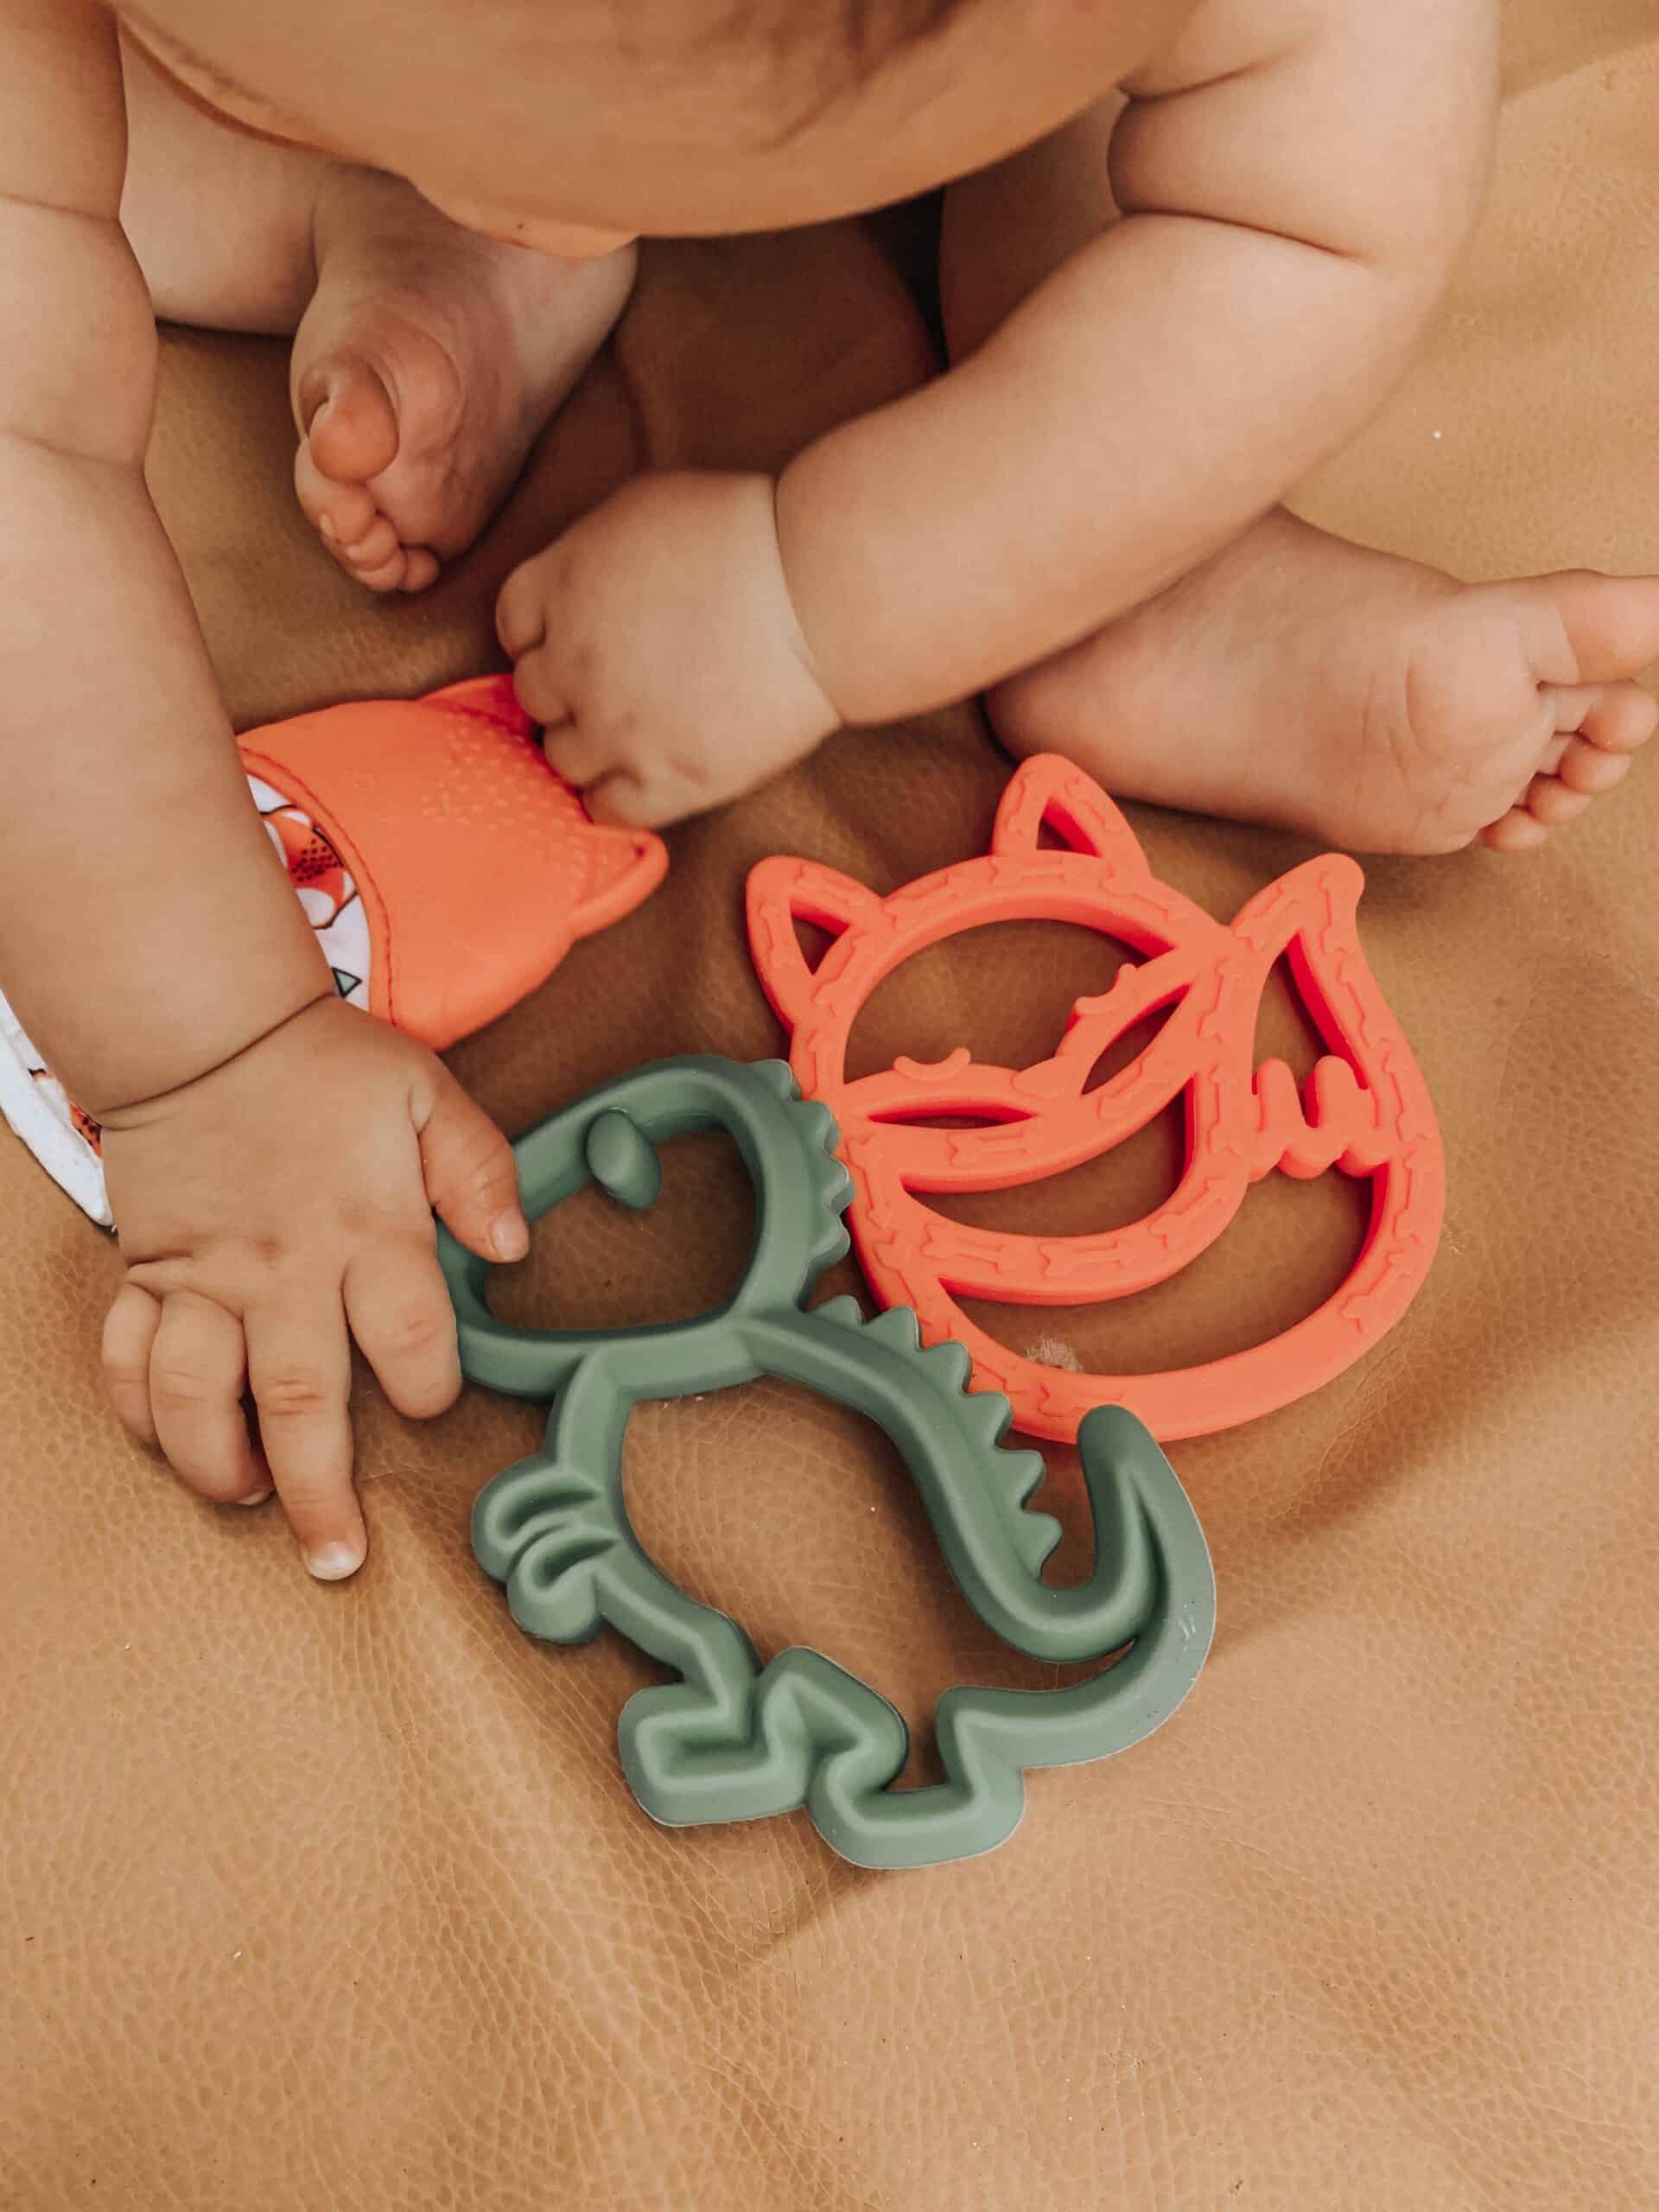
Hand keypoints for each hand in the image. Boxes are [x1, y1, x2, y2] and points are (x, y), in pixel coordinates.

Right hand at [97, 996, 527, 1580]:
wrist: (203, 1026)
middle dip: (320, 1492)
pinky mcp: (149, 1272)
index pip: (409, 1338)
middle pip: (304, 1401)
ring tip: (247, 1504)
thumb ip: (479, 1171)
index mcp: (367, 1231)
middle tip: (337, 1558)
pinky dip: (138, 1411)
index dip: (429, 1389)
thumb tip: (513, 1247)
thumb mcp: (429, 1096)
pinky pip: (129, 1357)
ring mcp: (207, 1278)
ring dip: (218, 1464)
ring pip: (201, 1396)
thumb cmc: (322, 1066)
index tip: (430, 1405)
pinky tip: (167, 1445)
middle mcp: (285, 1269)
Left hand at [496, 470, 840, 827]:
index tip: (572, 643)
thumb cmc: (746, 536)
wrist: (813, 595)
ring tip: (636, 734)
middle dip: (567, 691)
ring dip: (590, 747)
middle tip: (614, 687)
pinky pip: (606, 810)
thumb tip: (586, 582)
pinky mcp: (661, 780)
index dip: (543, 637)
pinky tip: (647, 777)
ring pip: (562, 758)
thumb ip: (591, 549)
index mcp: (562, 586)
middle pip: (534, 696)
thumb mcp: (643, 504)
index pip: (514, 626)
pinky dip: (617, 797)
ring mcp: (612, 727)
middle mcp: (571, 661)